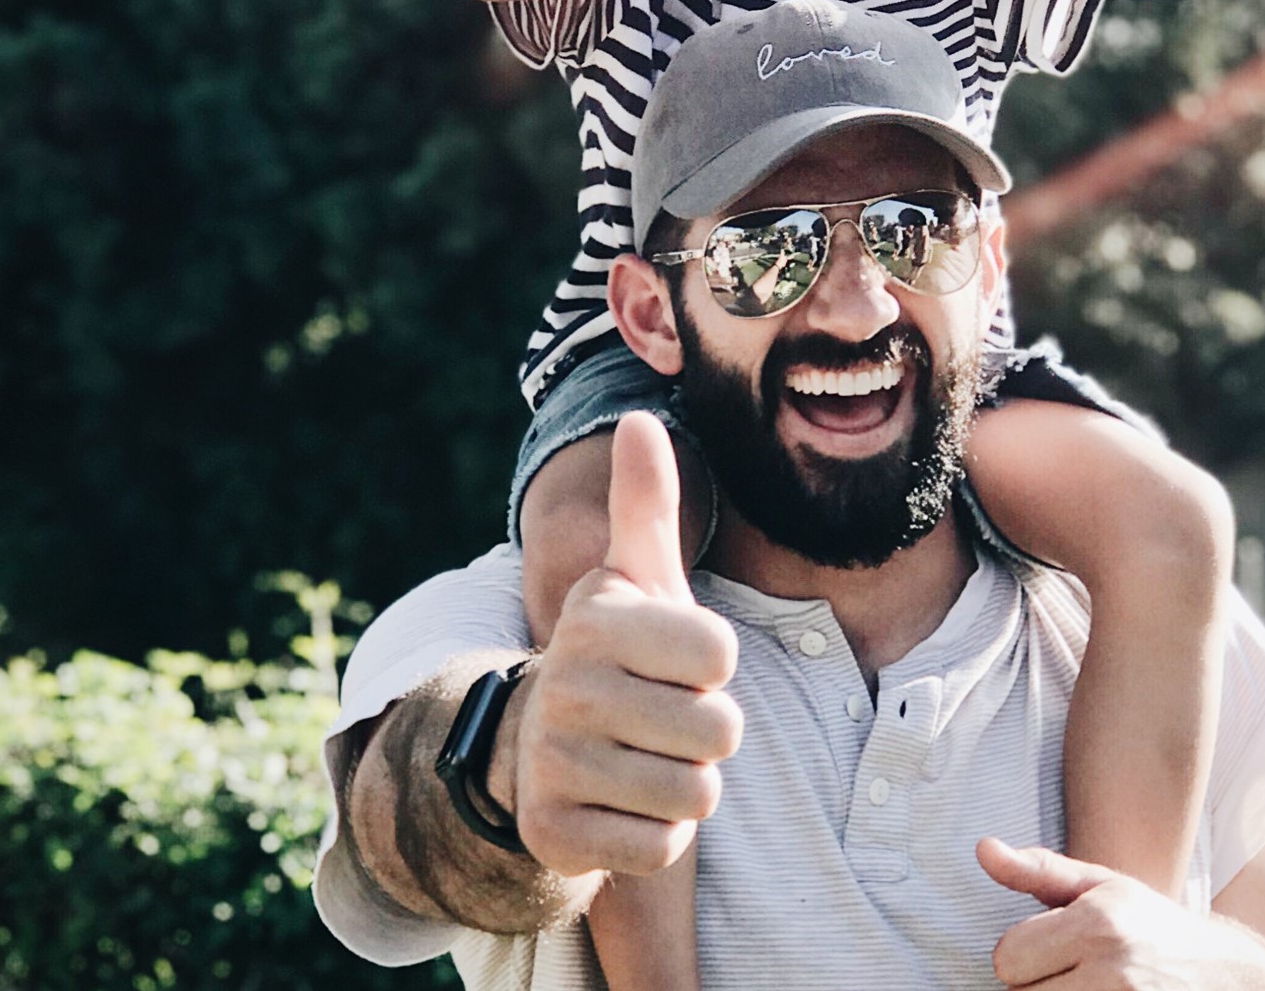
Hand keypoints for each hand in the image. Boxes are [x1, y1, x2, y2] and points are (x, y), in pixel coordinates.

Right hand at [515, 413, 742, 877]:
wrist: (544, 747)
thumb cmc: (621, 655)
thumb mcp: (636, 578)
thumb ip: (647, 502)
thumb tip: (640, 416)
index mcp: (596, 619)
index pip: (720, 654)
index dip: (713, 666)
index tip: (674, 662)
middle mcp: (566, 687)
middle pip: (719, 731)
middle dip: (707, 733)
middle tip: (662, 718)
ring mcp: (554, 763)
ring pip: (696, 794)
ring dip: (686, 785)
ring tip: (644, 758)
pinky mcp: (555, 834)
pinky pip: (663, 848)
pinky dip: (657, 834)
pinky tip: (622, 804)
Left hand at [979, 839, 1264, 988]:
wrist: (1234, 978)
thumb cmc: (1154, 927)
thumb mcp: (1102, 887)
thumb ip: (1038, 871)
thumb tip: (982, 849)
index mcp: (1098, 922)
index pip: (1007, 958)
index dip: (1022, 957)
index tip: (1052, 951)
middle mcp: (1114, 972)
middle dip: (1038, 988)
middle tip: (1076, 975)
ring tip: (1087, 989)